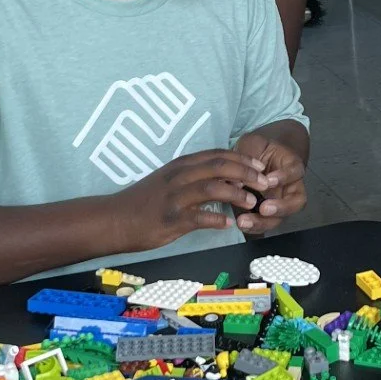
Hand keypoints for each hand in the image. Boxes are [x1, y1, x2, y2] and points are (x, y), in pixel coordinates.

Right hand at [114, 148, 266, 251]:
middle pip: (219, 166)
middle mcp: (179, 176)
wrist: (115, 219)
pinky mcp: (171, 219)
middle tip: (265, 182)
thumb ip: (194, 177)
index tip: (260, 165)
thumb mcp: (169, 181)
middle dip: (246, 172)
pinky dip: (217, 220)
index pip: (217, 154)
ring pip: (213, 188)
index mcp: (181, 166)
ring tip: (252, 202)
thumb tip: (227, 179)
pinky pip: (199, 217)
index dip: (241, 158)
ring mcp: (175, 197)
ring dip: (236, 194)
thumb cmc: (144, 201)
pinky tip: (229, 224)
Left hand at [231, 131, 306, 234]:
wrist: (253, 157)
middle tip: (263, 209)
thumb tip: (236, 177)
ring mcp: (280, 202)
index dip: (284, 177)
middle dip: (281, 208)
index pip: (295, 172)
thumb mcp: (254, 144)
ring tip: (244, 222)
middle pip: (295, 202)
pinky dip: (254, 226)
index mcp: (291, 166)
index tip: (268, 180)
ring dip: (264, 222)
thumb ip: (248, 157)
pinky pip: (265, 223)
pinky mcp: (266, 213)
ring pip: (281, 218)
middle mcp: (291, 187)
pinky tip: (240, 224)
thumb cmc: (257, 149)